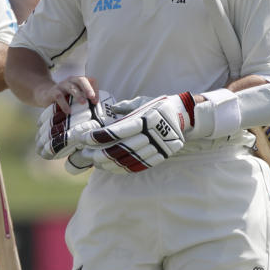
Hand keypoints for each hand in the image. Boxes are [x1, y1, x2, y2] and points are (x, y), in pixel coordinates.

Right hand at [33, 76, 99, 113]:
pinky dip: (64, 104)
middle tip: (92, 98)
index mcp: (78, 81)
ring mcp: (61, 85)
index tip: (96, 101)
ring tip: (83, 103)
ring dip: (78, 95)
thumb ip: (83, 99)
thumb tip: (96, 111)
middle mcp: (71, 81)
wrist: (44, 94)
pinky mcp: (53, 92)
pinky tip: (68, 111)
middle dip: (88, 88)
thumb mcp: (74, 96)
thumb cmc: (64, 97)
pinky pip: (59, 96)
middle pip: (81, 80)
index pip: (91, 80)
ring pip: (71, 87)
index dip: (95, 89)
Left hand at [80, 93, 194, 172]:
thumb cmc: (158, 106)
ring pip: (129, 160)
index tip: (85, 138)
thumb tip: (112, 110)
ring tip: (95, 163)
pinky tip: (111, 168)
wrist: (184, 116)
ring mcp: (158, 147)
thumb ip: (125, 107)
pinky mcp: (161, 156)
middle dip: (100, 153)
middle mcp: (152, 134)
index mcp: (146, 119)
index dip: (99, 137)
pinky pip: (139, 166)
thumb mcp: (143, 101)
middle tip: (85, 154)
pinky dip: (123, 168)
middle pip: (121, 148)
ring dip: (109, 164)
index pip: (118, 131)